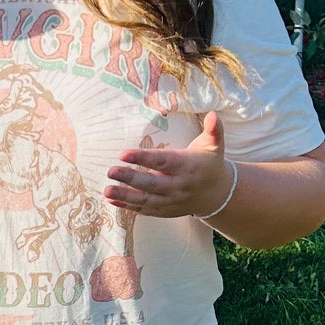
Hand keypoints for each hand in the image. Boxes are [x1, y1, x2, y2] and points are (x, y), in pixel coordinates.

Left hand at [103, 111, 233, 217]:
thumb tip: (214, 114)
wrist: (217, 194)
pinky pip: (144, 210)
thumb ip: (214, 130)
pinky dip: (128, 206)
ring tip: (106, 189)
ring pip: (146, 200)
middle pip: (152, 183)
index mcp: (187, 167)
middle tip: (111, 171)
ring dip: (125, 195)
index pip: (163, 162)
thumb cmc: (210, 164)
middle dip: (130, 178)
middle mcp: (178, 186)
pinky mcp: (165, 210)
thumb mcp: (215, 145)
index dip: (144, 158)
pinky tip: (111, 199)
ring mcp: (171, 201)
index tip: (124, 153)